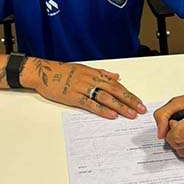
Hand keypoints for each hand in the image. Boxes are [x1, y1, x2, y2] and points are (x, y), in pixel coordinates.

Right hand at [21, 58, 146, 118]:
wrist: (43, 72)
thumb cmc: (62, 71)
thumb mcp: (84, 68)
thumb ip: (101, 73)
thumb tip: (117, 77)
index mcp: (95, 73)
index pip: (117, 85)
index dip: (129, 94)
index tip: (139, 102)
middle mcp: (91, 80)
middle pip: (115, 91)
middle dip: (129, 101)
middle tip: (141, 109)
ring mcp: (82, 88)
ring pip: (106, 98)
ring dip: (119, 106)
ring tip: (130, 114)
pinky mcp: (73, 97)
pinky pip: (90, 104)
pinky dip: (102, 109)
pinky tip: (111, 115)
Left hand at [153, 87, 183, 158]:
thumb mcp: (179, 101)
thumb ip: (163, 114)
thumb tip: (160, 134)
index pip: (178, 135)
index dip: (171, 128)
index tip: (174, 121)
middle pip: (178, 145)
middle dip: (173, 135)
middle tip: (181, 124)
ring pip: (182, 153)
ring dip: (180, 142)